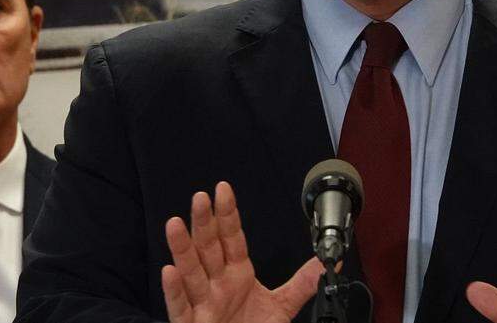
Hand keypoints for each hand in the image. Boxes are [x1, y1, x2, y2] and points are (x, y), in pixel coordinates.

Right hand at [161, 181, 321, 322]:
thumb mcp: (281, 307)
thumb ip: (302, 283)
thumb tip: (327, 262)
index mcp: (237, 275)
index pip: (232, 238)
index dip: (227, 215)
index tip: (223, 190)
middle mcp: (217, 285)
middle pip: (208, 248)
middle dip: (204, 223)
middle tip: (201, 197)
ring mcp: (203, 304)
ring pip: (190, 272)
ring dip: (182, 248)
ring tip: (174, 224)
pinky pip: (180, 306)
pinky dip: (174, 290)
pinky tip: (169, 271)